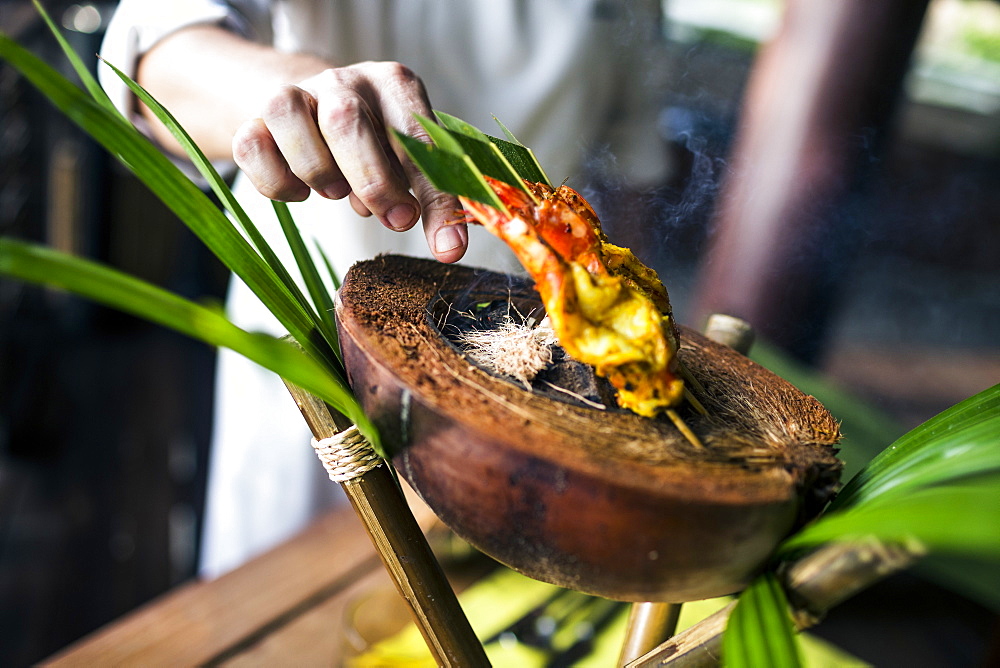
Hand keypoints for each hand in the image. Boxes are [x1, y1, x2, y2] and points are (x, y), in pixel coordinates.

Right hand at [231, 61, 467, 262]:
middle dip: (373, 182)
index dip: (434, 195)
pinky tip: (300, 191)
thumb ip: (430, 195)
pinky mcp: (256, 118)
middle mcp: (343, 81)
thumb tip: (449, 245)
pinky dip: (276, 180)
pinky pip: (251, 144)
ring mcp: (296, 94)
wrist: (318, 112)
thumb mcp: (411, 161)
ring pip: (287, 115)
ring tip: (337, 192)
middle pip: (346, 119)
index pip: (418, 137)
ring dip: (316, 170)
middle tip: (396, 220)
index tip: (446, 244)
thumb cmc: (376, 142)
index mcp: (394, 85)